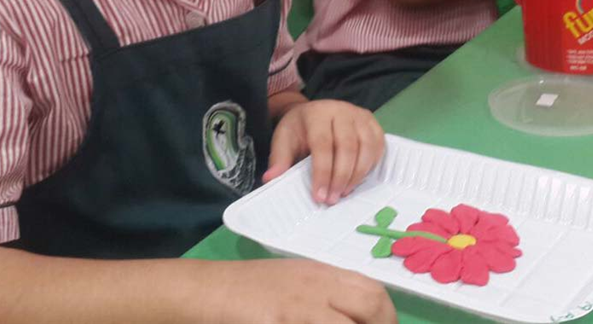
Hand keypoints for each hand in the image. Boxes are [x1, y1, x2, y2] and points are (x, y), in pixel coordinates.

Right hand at [217, 259, 396, 323]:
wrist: (206, 291)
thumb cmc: (246, 291)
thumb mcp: (292, 284)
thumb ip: (322, 296)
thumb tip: (354, 317)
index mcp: (321, 274)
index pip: (373, 290)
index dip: (387, 317)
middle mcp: (317, 285)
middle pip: (371, 303)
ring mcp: (300, 305)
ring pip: (348, 322)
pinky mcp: (282, 321)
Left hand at [263, 100, 385, 204]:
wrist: (314, 113)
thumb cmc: (299, 129)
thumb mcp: (284, 139)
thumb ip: (279, 158)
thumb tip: (271, 179)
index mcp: (317, 113)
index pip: (323, 144)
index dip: (322, 172)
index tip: (319, 196)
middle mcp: (342, 111)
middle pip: (347, 146)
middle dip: (340, 177)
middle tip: (332, 199)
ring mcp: (360, 116)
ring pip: (366, 148)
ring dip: (357, 175)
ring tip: (344, 193)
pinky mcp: (373, 123)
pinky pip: (378, 147)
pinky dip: (370, 166)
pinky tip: (357, 180)